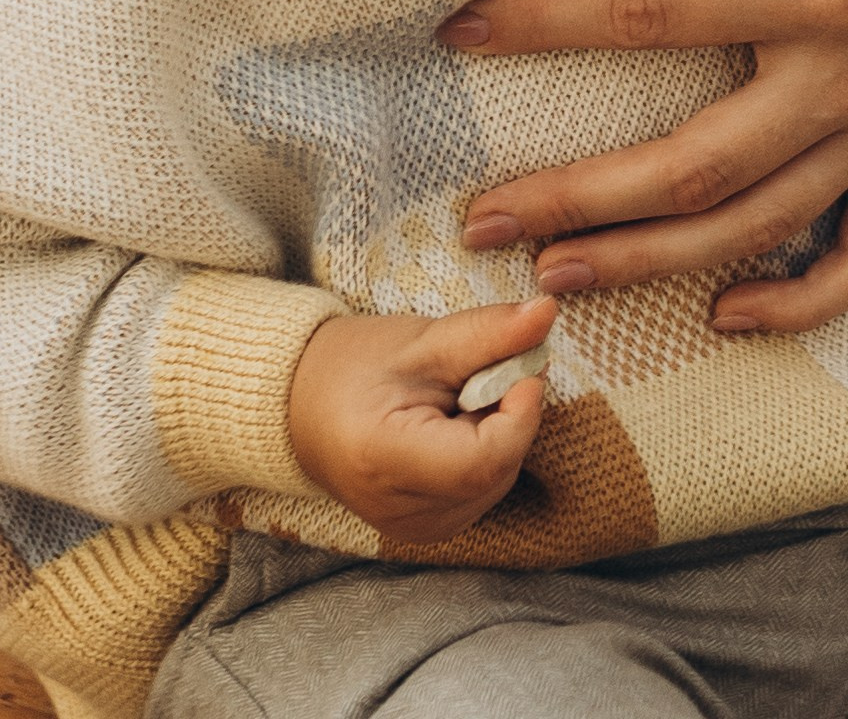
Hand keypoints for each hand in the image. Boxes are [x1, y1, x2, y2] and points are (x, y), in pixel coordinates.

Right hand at [285, 296, 554, 544]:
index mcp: (386, 461)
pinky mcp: (428, 534)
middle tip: (480, 371)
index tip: (521, 361)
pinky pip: (483, 491)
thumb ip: (487, 332)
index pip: (486, 457)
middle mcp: (403, 514)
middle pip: (497, 467)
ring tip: (456, 398)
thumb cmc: (353, 367)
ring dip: (498, 432)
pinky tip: (452, 427)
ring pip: (498, 480)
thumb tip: (547, 312)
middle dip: (509, 413)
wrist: (300, 407)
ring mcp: (416, 533)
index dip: (519, 409)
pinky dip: (485, 453)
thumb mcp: (421, 341)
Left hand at [440, 0, 847, 334]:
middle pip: (691, 168)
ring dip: (647, 264)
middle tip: (478, 215)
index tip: (460, 26)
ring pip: (756, 230)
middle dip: (575, 200)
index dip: (546, 19)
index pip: (655, 12)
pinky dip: (797, 303)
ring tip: (551, 276)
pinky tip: (725, 313)